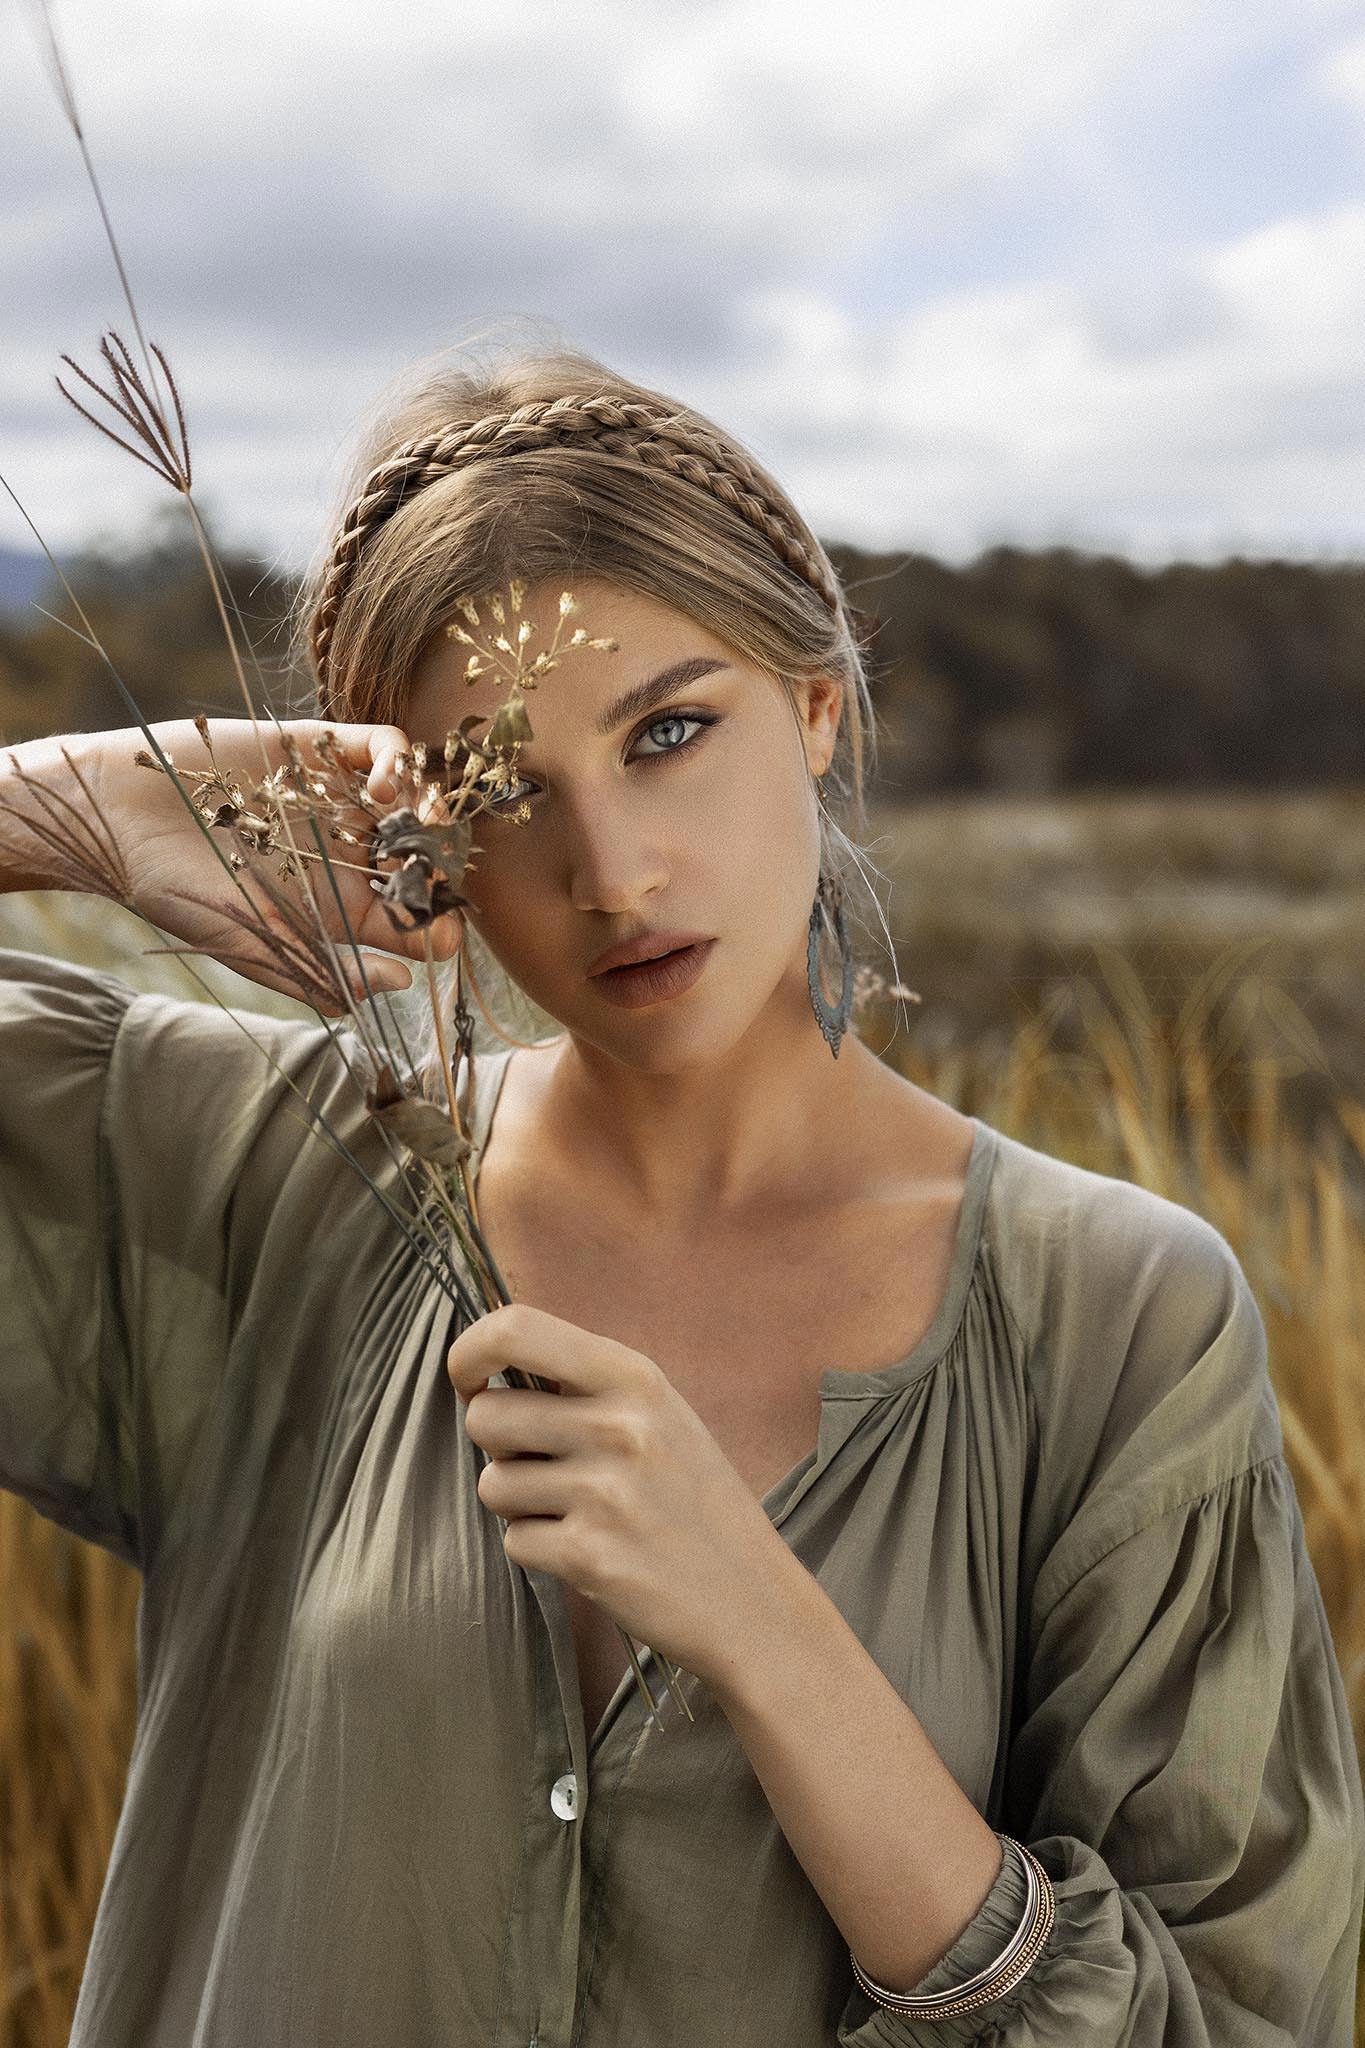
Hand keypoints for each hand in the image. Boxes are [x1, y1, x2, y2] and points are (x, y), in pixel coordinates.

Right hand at [77, 718, 462, 1011]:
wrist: (118, 818)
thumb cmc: (178, 892)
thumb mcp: (252, 942)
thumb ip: (323, 968)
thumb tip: (398, 984)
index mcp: (339, 909)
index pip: (411, 921)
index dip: (437, 929)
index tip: (445, 937)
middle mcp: (348, 852)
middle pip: (424, 857)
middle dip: (441, 868)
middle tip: (436, 875)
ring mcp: (336, 798)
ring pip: (415, 799)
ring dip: (431, 813)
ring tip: (422, 825)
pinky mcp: (318, 748)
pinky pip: (382, 747)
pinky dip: (398, 764)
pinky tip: (384, 791)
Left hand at [447, 1302, 795, 1690]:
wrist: (750, 1596)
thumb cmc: (694, 1500)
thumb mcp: (659, 1414)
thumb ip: (583, 1387)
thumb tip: (484, 1378)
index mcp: (633, 1376)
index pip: (515, 1329)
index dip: (470, 1353)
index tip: (470, 1381)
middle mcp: (618, 1425)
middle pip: (486, 1415)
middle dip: (499, 1446)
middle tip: (546, 1465)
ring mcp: (603, 1492)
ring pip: (493, 1483)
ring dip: (520, 1503)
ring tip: (579, 1513)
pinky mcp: (588, 1556)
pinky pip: (513, 1540)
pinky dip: (539, 1550)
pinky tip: (590, 1551)